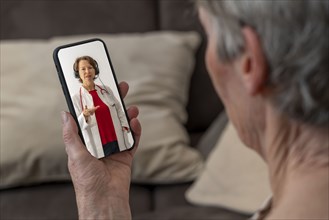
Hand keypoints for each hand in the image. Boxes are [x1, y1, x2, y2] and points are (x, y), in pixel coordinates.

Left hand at [61, 81, 140, 219]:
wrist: (105, 199)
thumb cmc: (87, 180)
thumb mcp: (75, 155)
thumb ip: (71, 135)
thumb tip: (65, 114)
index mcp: (86, 141)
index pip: (91, 117)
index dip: (95, 102)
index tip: (100, 88)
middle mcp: (100, 142)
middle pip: (108, 118)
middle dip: (115, 103)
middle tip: (122, 89)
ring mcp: (114, 148)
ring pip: (122, 126)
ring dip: (127, 115)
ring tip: (133, 107)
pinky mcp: (126, 155)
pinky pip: (132, 140)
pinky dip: (136, 131)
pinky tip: (136, 123)